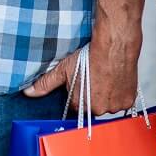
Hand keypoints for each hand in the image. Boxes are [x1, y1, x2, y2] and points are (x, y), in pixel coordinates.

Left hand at [22, 27, 140, 115]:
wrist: (113, 46)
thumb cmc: (89, 56)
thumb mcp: (63, 69)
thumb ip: (46, 83)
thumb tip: (28, 93)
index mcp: (80, 105)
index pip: (76, 105)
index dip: (78, 92)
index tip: (82, 82)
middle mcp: (98, 109)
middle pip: (93, 106)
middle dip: (92, 95)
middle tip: (94, 78)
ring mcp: (114, 106)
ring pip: (108, 104)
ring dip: (107, 95)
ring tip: (105, 77)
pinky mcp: (127, 100)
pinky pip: (122, 101)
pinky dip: (120, 93)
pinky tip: (115, 79)